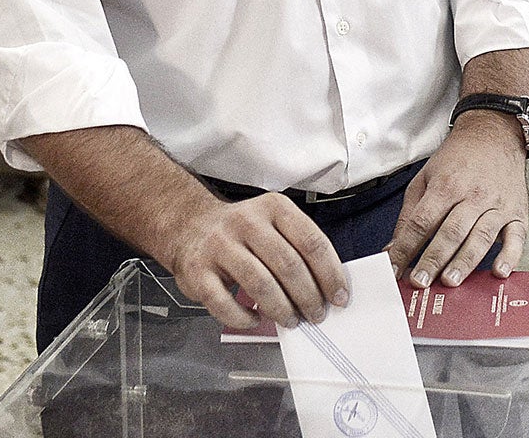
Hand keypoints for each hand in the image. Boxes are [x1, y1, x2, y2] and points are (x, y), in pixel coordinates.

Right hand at [158, 193, 347, 331]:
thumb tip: (328, 288)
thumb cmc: (241, 233)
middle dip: (308, 296)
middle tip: (316, 314)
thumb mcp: (273, 224)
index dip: (330, 273)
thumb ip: (298, 248)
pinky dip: (243, 318)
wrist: (189, 226)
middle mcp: (246, 222)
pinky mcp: (197, 270)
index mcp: (273, 208)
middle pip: (288, 264)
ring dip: (281, 309)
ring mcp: (219, 245)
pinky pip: (224, 302)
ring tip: (291, 320)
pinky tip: (254, 319)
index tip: (339, 296)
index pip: (311, 241)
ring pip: (260, 284)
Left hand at [385, 111, 528, 288]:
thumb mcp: (425, 178)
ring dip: (464, 262)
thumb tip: (394, 249)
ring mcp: (497, 205)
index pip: (422, 222)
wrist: (494, 135)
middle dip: (433, 259)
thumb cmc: (457, 160)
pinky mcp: (518, 214)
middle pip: (450, 232)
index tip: (395, 269)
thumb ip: (410, 215)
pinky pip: (516, 238)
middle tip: (420, 282)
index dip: (407, 247)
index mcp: (446, 186)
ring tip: (450, 282)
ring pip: (480, 237)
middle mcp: (472, 196)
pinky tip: (499, 272)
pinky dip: (509, 257)